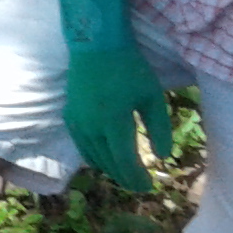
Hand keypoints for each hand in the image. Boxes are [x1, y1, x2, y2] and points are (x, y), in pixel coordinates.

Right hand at [57, 0, 169, 193]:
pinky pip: (82, 146)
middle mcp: (92, 127)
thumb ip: (159, 128)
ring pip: (93, 157)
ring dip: (110, 169)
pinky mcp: (70, 117)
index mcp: (114, 121)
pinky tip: (105, 158)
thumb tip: (162, 156)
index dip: (137, 178)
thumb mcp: (152, 96)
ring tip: (125, 175)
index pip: (125, 161)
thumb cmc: (129, 68)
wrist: (95, 45)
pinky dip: (95, 157)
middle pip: (108, 163)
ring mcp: (77, 122)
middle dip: (125, 178)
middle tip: (139, 186)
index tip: (149, 187)